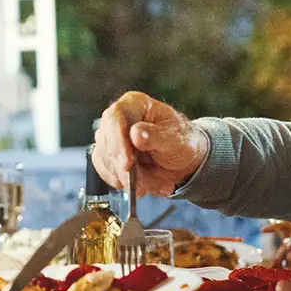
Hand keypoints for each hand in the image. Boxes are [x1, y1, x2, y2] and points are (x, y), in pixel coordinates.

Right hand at [92, 92, 209, 196]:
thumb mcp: (176, 138)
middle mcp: (118, 119)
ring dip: (132, 181)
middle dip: (127, 170)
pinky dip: (125, 184)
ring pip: (108, 163)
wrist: (183, 159)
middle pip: (108, 144)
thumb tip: (135, 134)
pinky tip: (145, 186)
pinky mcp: (109, 157)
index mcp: (134, 104)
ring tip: (158, 185)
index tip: (127, 164)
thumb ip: (156, 136)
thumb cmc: (181, 140)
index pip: (115, 118)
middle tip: (145, 186)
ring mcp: (111, 139)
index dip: (117, 141)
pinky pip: (107, 173)